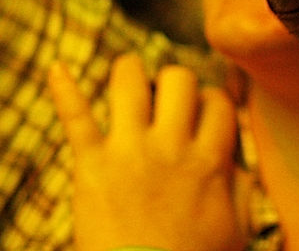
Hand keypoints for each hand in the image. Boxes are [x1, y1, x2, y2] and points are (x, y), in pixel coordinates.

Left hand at [48, 54, 245, 250]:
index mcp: (209, 161)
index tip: (203, 113)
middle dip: (175, 81)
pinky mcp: (90, 165)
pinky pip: (75, 117)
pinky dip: (63, 89)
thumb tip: (240, 165)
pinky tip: (56, 68)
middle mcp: (170, 145)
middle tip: (166, 98)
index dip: (212, 100)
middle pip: (179, 80)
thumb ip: (242, 191)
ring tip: (129, 74)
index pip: (218, 102)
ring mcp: (128, 150)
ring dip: (129, 72)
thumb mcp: (235, 230)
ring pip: (130, 82)